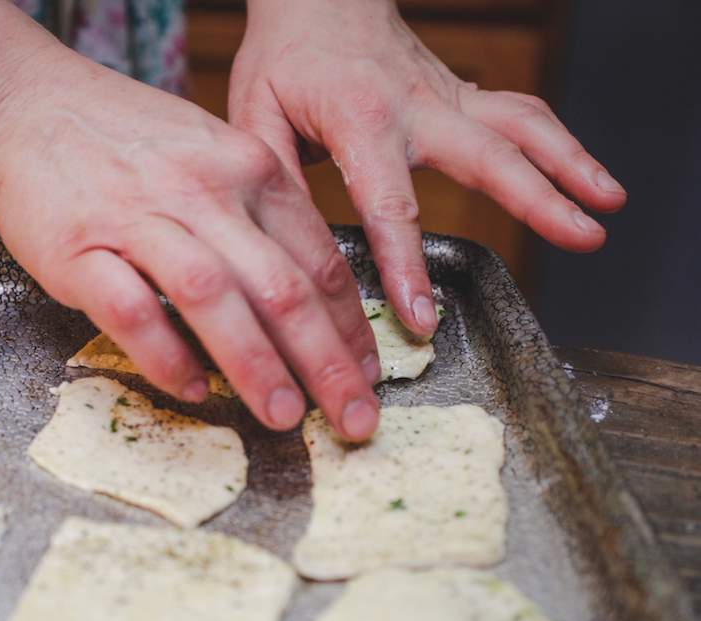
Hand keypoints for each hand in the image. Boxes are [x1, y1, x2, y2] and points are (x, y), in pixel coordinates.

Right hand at [0, 45, 381, 437]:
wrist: (26, 105)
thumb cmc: (124, 138)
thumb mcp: (212, 153)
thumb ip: (258, 215)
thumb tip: (303, 294)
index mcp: (248, 168)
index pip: (318, 258)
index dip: (351, 326)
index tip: (367, 373)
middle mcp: (204, 192)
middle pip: (281, 286)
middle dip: (327, 361)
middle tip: (354, 419)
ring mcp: (139, 219)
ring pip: (213, 297)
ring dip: (256, 364)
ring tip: (284, 417)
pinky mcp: (78, 250)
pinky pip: (129, 310)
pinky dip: (164, 354)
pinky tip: (191, 388)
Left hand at [230, 0, 626, 335]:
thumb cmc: (284, 59)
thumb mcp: (256, 117)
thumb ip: (276, 180)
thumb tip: (289, 248)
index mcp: (361, 121)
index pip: (390, 205)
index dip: (407, 265)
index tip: (422, 316)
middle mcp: (417, 107)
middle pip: (488, 157)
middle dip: (538, 201)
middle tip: (582, 237)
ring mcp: (447, 97)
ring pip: (520, 127)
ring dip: (570, 163)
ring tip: (608, 205)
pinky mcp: (461, 96)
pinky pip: (519, 115)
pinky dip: (558, 143)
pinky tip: (586, 174)